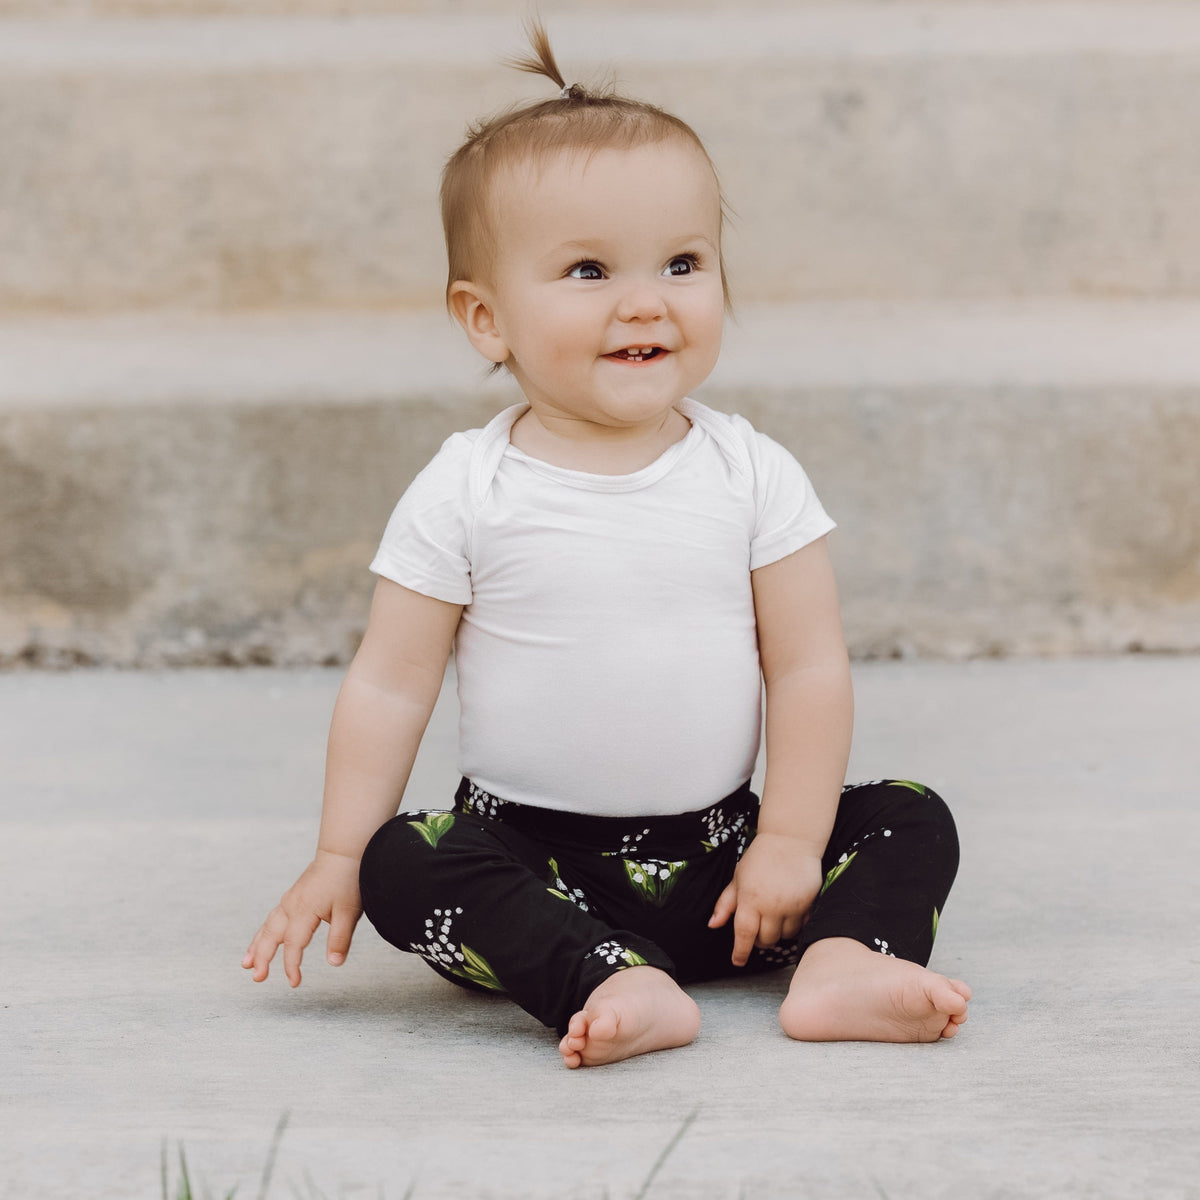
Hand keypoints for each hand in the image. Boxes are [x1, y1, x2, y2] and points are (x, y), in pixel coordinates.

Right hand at [242, 850, 362, 986]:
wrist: (343, 850)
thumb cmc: (348, 878)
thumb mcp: (349, 911)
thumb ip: (340, 938)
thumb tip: (334, 964)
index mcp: (303, 911)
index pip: (293, 945)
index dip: (292, 966)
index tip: (294, 983)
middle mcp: (291, 905)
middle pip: (271, 936)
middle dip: (262, 957)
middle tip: (257, 978)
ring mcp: (291, 899)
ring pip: (268, 926)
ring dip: (257, 945)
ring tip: (247, 963)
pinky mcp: (294, 896)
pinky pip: (273, 917)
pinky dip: (264, 931)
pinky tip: (262, 939)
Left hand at [708, 833, 823, 966]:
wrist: (790, 840)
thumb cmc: (760, 858)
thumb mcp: (738, 878)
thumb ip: (725, 904)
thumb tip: (712, 925)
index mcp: (750, 899)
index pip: (744, 934)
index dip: (740, 952)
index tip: (738, 961)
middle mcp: (771, 905)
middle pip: (766, 940)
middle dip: (760, 940)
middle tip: (758, 928)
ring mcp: (792, 906)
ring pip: (785, 936)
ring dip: (778, 932)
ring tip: (774, 916)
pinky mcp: (808, 904)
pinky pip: (801, 926)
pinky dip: (794, 925)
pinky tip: (789, 911)